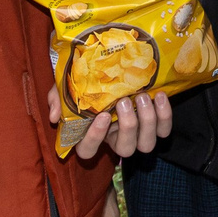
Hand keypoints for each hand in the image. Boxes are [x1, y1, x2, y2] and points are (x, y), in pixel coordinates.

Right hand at [47, 84, 172, 156]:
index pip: (88, 151)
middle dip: (129, 126)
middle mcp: (115, 139)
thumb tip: (53, 116)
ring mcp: (137, 134)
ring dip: (147, 121)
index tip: (102, 116)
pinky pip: (164, 131)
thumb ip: (57, 99)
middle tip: (125, 100)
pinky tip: (160, 96)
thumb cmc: (87, 82)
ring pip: (146, 144)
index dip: (95, 139)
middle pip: (125, 149)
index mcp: (92, 134)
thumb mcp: (66, 87)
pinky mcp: (155, 125)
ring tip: (143, 96)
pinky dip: (165, 116)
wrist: (115, 65)